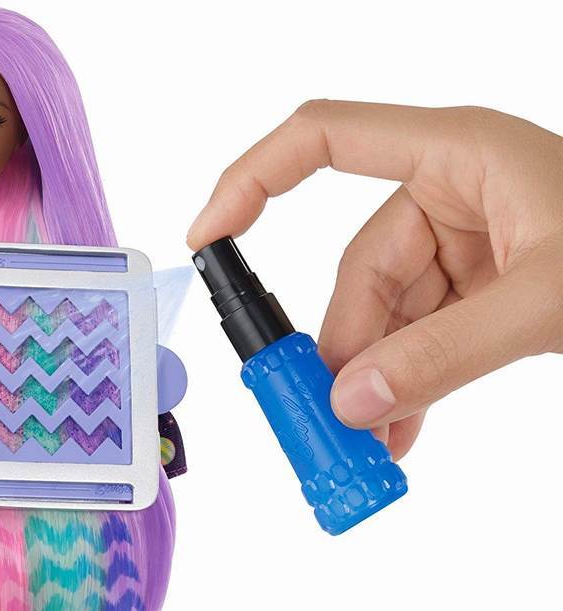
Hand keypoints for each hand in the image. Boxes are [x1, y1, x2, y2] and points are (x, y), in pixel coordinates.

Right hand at [188, 101, 562, 458]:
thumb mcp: (549, 302)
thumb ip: (445, 353)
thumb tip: (355, 401)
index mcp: (455, 152)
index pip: (323, 140)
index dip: (253, 178)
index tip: (209, 235)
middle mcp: (450, 188)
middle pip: (358, 263)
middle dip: (342, 344)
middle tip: (321, 412)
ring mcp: (467, 238)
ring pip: (387, 310)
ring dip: (376, 376)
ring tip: (369, 439)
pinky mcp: (483, 282)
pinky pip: (421, 330)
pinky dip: (408, 378)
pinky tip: (400, 427)